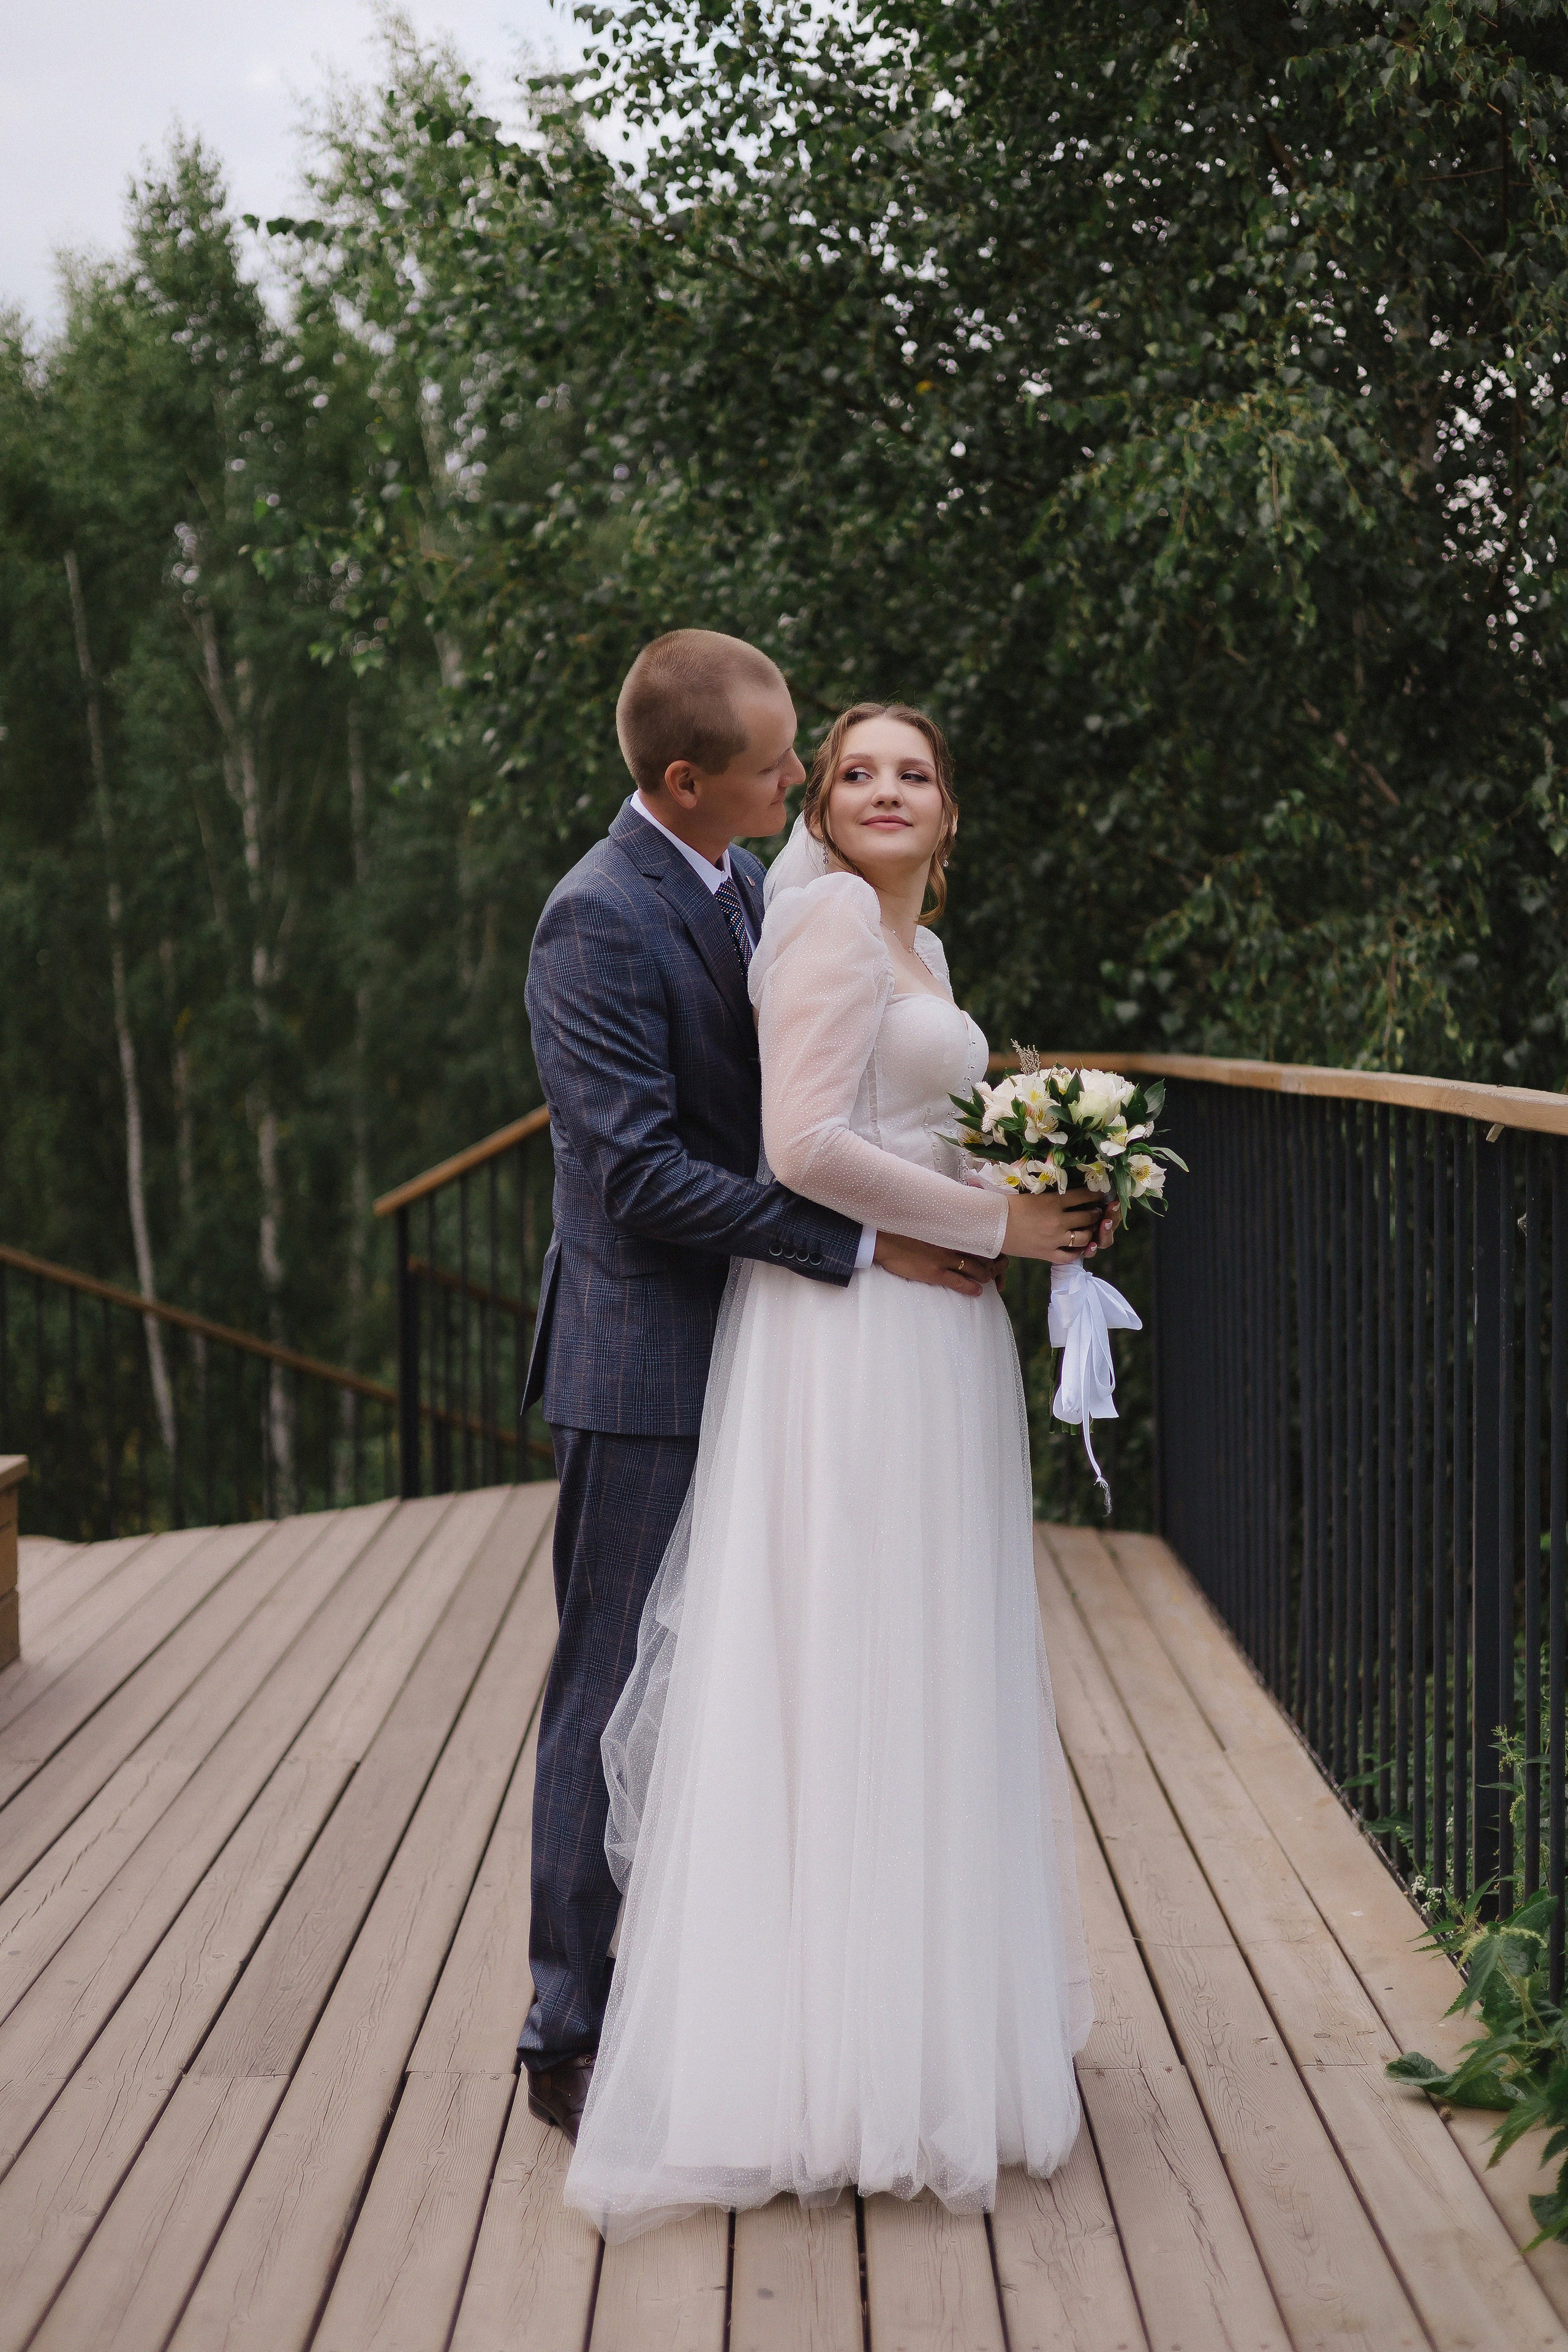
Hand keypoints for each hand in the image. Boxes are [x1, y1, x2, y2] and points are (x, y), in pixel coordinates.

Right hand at [873, 1232, 1007, 1296]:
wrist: (884, 1239)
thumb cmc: (902, 1229)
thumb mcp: (926, 1222)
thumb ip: (942, 1225)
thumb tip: (950, 1225)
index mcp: (950, 1229)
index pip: (978, 1237)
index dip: (990, 1246)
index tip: (995, 1251)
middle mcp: (951, 1242)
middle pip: (982, 1253)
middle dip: (994, 1263)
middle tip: (1000, 1268)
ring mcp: (944, 1259)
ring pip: (975, 1269)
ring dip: (986, 1276)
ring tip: (991, 1280)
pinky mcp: (935, 1272)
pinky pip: (959, 1282)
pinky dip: (971, 1287)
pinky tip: (978, 1291)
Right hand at [1003, 1186, 1114, 1265]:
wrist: (992, 1225)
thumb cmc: (1008, 1205)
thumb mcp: (1034, 1194)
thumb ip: (1053, 1196)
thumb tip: (1069, 1194)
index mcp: (1053, 1202)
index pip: (1083, 1196)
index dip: (1095, 1195)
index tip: (1100, 1194)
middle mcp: (1058, 1220)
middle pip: (1088, 1217)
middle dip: (1095, 1213)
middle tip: (1096, 1211)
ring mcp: (1054, 1239)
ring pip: (1083, 1237)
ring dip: (1090, 1232)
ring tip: (1089, 1228)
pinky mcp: (1046, 1253)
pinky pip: (1069, 1256)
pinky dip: (1077, 1252)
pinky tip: (1079, 1247)